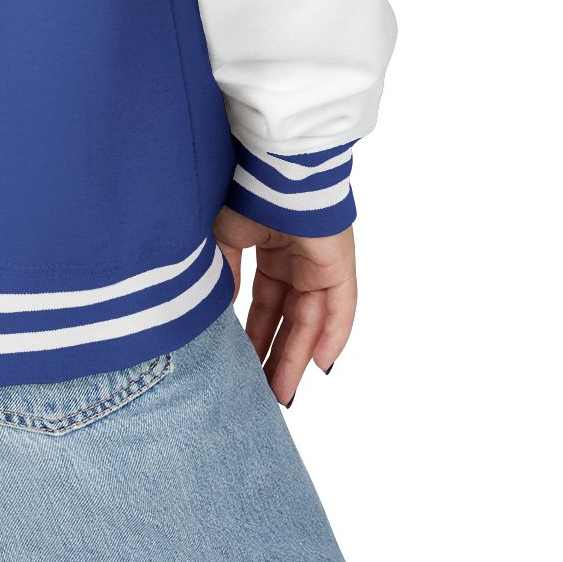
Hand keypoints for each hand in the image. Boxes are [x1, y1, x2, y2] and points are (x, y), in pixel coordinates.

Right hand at [211, 206, 356, 406]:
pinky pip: (340, 309)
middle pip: (288, 320)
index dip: (254, 335)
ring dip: (296, 357)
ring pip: (311, 321)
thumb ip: (226, 274)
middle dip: (274, 355)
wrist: (270, 169)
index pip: (265, 304)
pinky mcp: (339, 265)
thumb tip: (222, 310)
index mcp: (271, 251)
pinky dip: (332, 336)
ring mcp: (320, 264)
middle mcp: (298, 262)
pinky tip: (318, 366)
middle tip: (261, 391)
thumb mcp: (224, 237)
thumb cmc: (244, 192)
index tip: (241, 365)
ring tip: (281, 392)